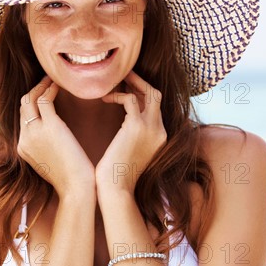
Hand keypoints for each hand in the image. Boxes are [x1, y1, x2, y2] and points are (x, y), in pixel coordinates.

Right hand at [18, 75, 94, 198]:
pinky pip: (45, 99)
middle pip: (23, 106)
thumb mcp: (49, 162)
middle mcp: (24, 138)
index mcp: (22, 148)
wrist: (75, 188)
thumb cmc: (69, 178)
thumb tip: (51, 136)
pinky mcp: (50, 126)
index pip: (22, 119)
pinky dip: (50, 89)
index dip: (31, 104)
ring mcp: (34, 132)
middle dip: (33, 92)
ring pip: (30, 99)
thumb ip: (44, 147)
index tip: (42, 95)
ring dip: (41, 86)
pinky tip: (59, 85)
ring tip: (52, 80)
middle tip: (46, 82)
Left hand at [95, 71, 166, 194]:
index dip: (143, 95)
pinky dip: (117, 95)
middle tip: (126, 75)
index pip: (156, 108)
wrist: (116, 189)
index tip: (128, 88)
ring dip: (132, 83)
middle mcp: (160, 131)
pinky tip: (104, 99)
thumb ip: (133, 138)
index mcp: (160, 138)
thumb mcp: (131, 153)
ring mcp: (151, 128)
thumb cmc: (117, 175)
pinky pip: (130, 99)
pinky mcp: (137, 126)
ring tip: (115, 80)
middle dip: (142, 83)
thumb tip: (123, 126)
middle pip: (157, 96)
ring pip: (150, 93)